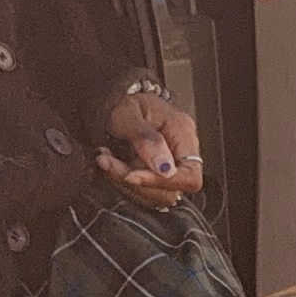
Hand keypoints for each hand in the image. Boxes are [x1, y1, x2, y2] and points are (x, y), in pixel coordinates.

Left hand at [95, 81, 203, 208]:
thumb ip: (146, 139)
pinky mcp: (152, 175)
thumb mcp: (128, 113)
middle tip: (108, 162)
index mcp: (183, 132)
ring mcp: (167, 166)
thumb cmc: (122, 101)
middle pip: (171, 191)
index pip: (190, 175)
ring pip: (154, 196)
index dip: (163, 182)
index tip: (131, 175)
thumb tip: (165, 168)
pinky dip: (122, 185)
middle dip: (137, 183)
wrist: (112, 101)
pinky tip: (110, 166)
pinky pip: (142, 193)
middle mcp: (180, 152)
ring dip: (125, 185)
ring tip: (105, 160)